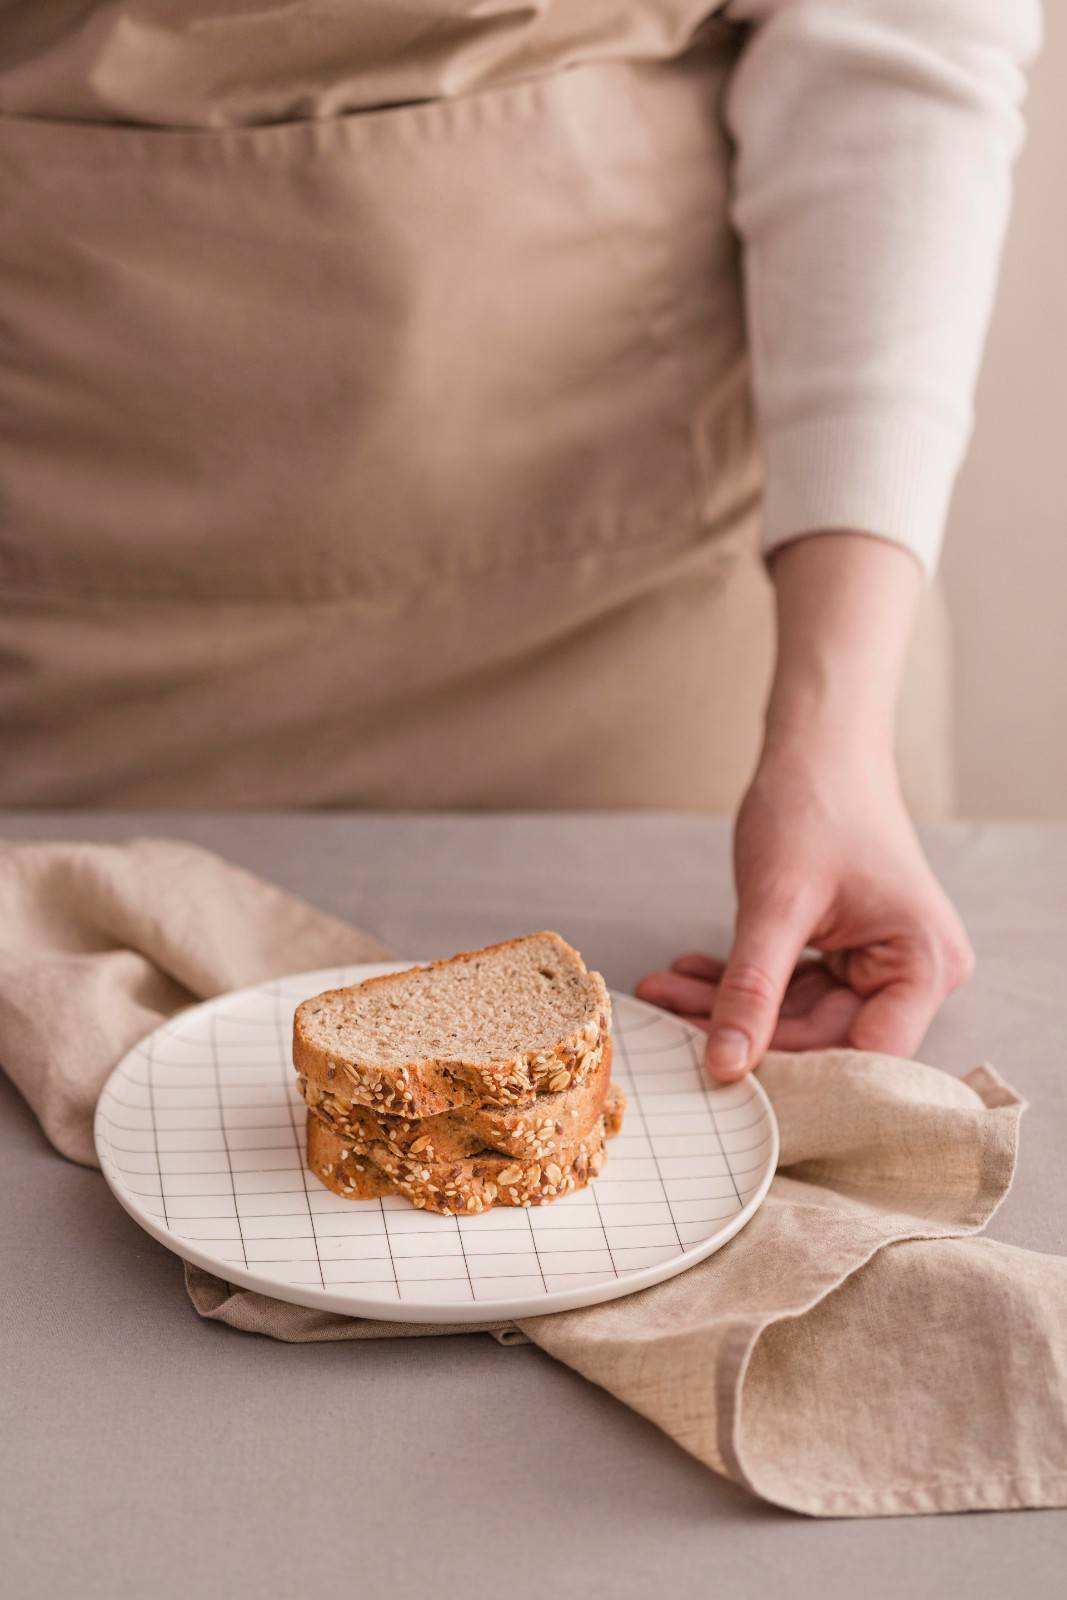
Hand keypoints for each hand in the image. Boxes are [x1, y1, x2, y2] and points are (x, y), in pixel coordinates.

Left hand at [635, 738, 973, 1081]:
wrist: (818, 746)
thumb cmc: (815, 805)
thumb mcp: (776, 904)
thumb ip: (753, 990)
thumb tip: (726, 1066)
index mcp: (925, 965)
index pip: (863, 1054)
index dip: (794, 1070)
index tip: (723, 1074)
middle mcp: (917, 972)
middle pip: (826, 1038)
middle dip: (743, 1028)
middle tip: (669, 1020)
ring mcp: (881, 962)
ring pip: (797, 1014)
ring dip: (728, 1004)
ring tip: (663, 989)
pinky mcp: (848, 952)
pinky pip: (791, 987)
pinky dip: (741, 981)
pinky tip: (686, 972)